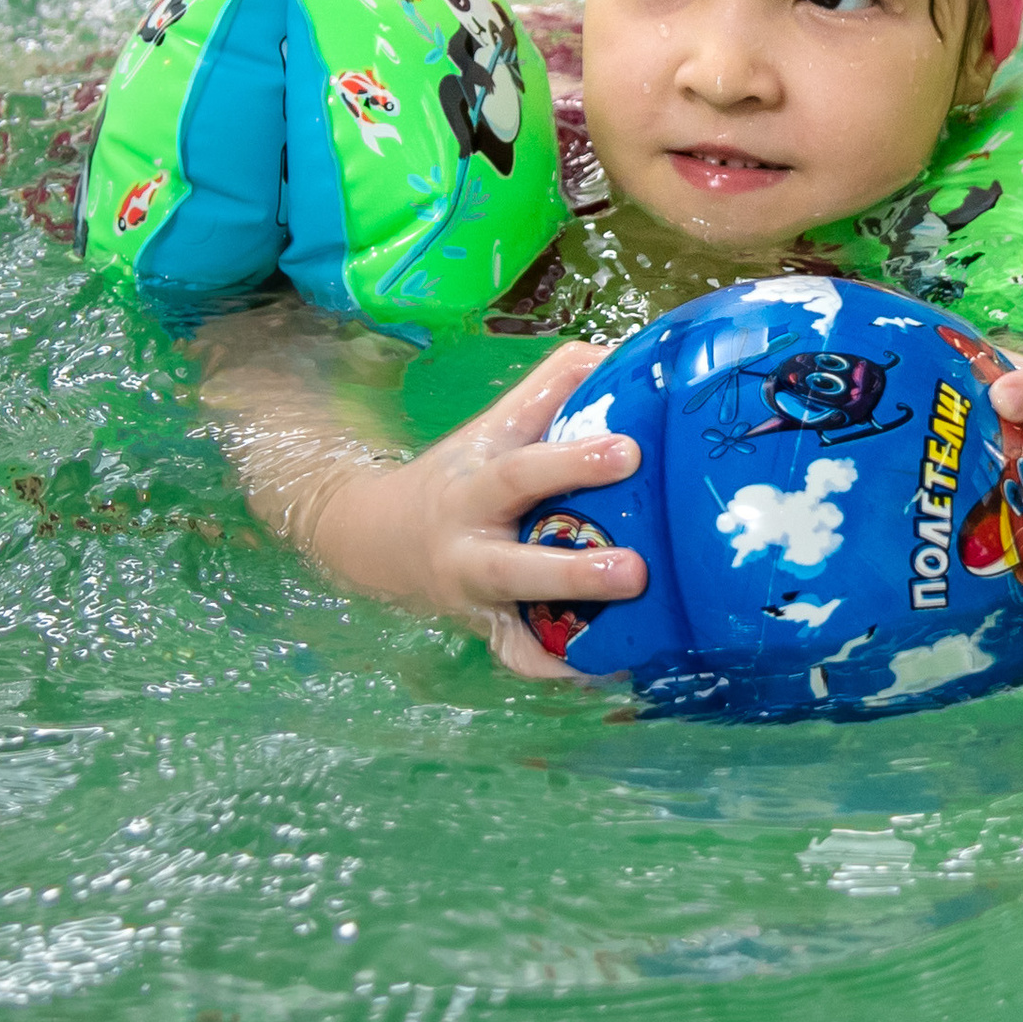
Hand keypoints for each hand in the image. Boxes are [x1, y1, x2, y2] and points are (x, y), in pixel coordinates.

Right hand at [309, 342, 650, 677]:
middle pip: (515, 568)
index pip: (521, 471)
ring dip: (575, 630)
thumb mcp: (496, 424)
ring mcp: (477, 599)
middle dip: (575, 574)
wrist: (383, 538)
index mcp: (475, 484)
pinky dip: (564, 668)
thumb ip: (554, 385)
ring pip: (519, 625)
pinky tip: (617, 665)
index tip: (630, 450)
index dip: (573, 461)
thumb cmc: (465, 471)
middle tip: (637, 570)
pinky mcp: (488, 635)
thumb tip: (623, 354)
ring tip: (640, 630)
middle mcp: (469, 547)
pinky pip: (523, 660)